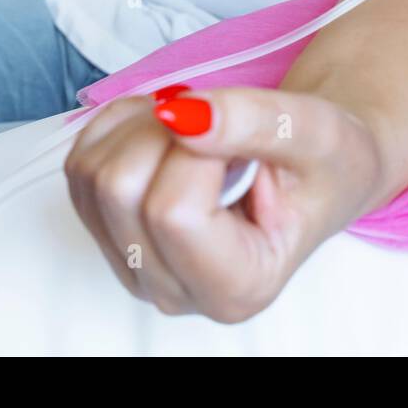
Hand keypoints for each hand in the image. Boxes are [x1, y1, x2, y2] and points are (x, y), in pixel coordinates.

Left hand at [63, 87, 384, 321]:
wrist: (319, 168)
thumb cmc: (326, 161)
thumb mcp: (316, 132)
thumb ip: (254, 123)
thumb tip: (182, 116)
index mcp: (238, 287)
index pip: (174, 214)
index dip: (197, 150)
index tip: (242, 133)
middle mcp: (176, 291)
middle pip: (121, 191)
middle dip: (166, 131)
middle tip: (221, 123)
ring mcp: (134, 267)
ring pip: (93, 174)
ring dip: (143, 126)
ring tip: (204, 130)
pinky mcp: (107, 233)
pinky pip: (80, 163)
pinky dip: (121, 127)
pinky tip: (171, 132)